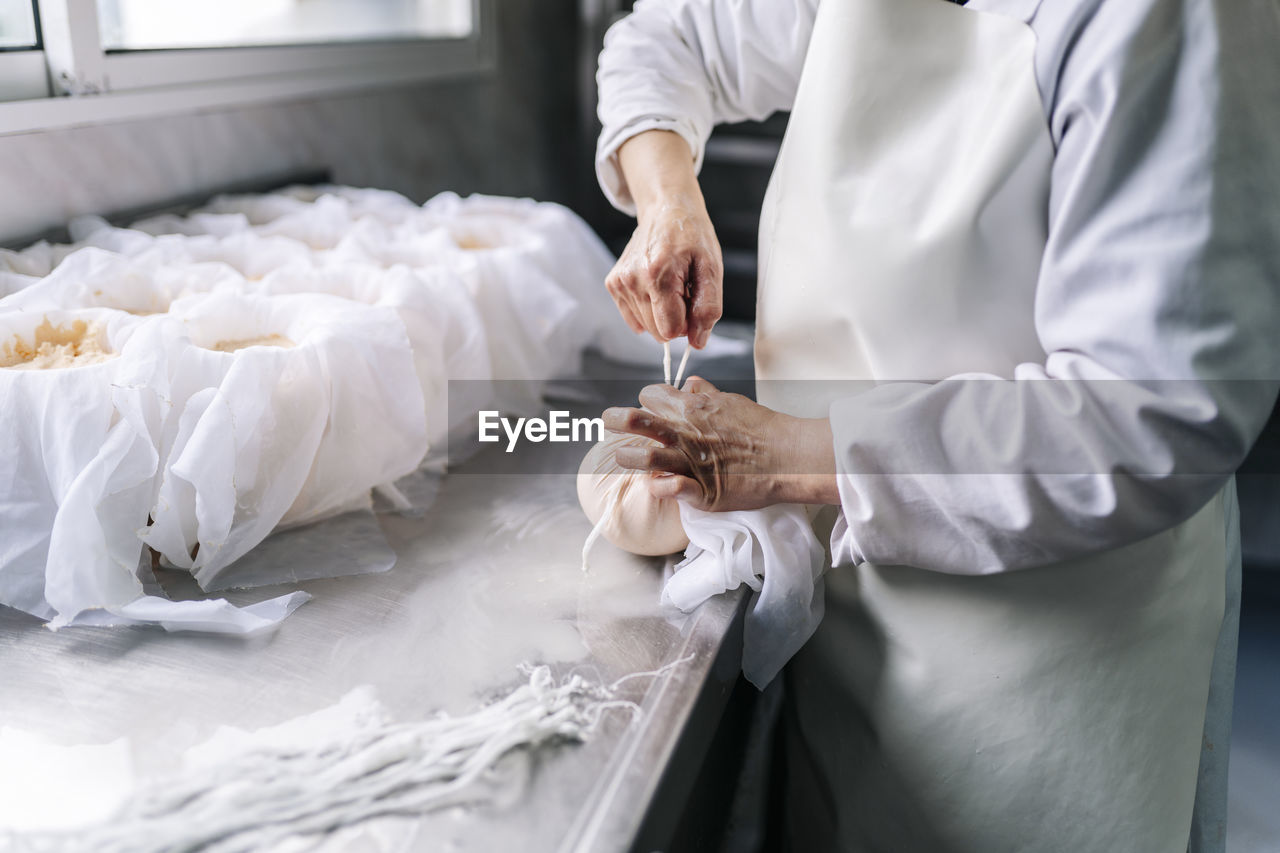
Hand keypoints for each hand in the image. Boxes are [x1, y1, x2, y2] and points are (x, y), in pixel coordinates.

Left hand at [602, 378, 839, 511]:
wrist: (787, 456)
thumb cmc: (762, 428)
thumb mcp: (731, 401)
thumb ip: (705, 393)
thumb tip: (687, 383)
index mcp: (692, 408)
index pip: (651, 396)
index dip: (648, 400)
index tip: (649, 407)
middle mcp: (685, 433)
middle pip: (635, 421)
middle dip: (616, 419)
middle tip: (609, 421)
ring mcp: (690, 463)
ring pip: (644, 459)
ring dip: (629, 458)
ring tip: (623, 458)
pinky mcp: (701, 491)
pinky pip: (669, 489)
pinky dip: (660, 487)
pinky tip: (657, 485)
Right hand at [606, 197, 722, 347]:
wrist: (667, 209)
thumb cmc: (692, 235)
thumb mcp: (712, 268)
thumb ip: (708, 308)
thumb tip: (698, 341)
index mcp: (658, 276)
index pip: (670, 330)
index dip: (687, 323)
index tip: (693, 300)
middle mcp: (633, 280)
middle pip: (657, 332)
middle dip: (676, 319)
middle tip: (684, 289)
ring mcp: (620, 282)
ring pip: (646, 327)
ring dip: (662, 313)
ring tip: (671, 284)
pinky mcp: (613, 284)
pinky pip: (633, 317)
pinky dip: (648, 309)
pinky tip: (656, 287)